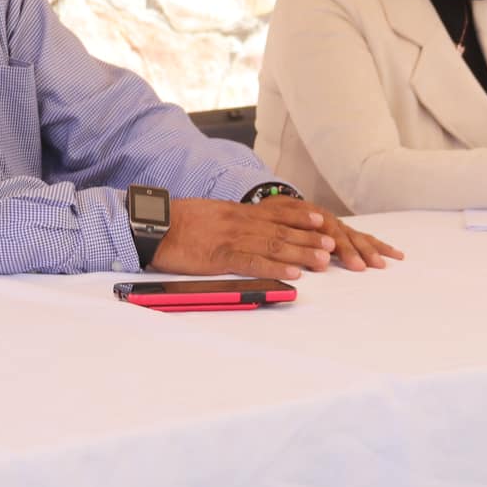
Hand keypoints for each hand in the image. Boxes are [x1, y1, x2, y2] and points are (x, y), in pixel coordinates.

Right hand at [153, 195, 398, 277]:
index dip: (302, 216)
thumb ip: (232, 221)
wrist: (152, 225)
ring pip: (274, 245)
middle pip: (282, 229)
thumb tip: (247, 227)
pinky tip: (293, 274)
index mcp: (238, 212)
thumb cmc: (178, 223)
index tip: (322, 219)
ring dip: (301, 253)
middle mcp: (240, 222)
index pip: (277, 212)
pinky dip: (276, 268)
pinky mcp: (220, 257)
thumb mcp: (210, 214)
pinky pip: (253, 262)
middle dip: (310, 237)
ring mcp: (232, 238)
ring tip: (324, 259)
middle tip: (334, 244)